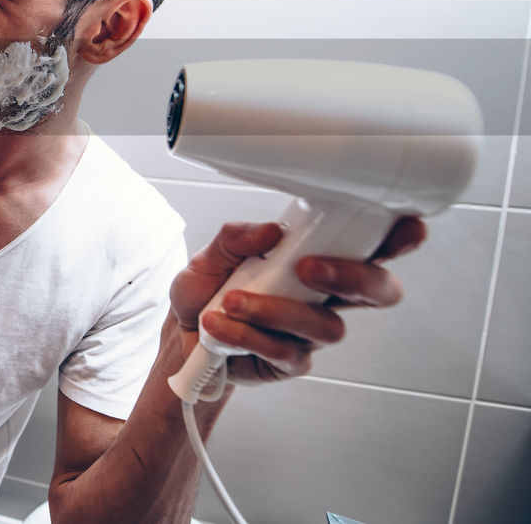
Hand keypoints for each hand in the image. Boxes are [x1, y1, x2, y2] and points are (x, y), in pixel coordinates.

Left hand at [169, 217, 425, 384]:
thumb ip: (236, 238)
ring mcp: (311, 332)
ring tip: (233, 300)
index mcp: (318, 260)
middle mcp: (325, 297)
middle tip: (309, 268)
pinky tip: (219, 325)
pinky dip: (248, 335)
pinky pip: (285, 351)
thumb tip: (271, 232)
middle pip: (378, 292)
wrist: (181, 333)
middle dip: (354, 277)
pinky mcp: (291, 362)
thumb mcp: (212, 255)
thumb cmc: (208, 289)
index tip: (406, 227)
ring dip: (277, 310)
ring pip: (326, 325)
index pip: (370, 248)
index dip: (398, 239)